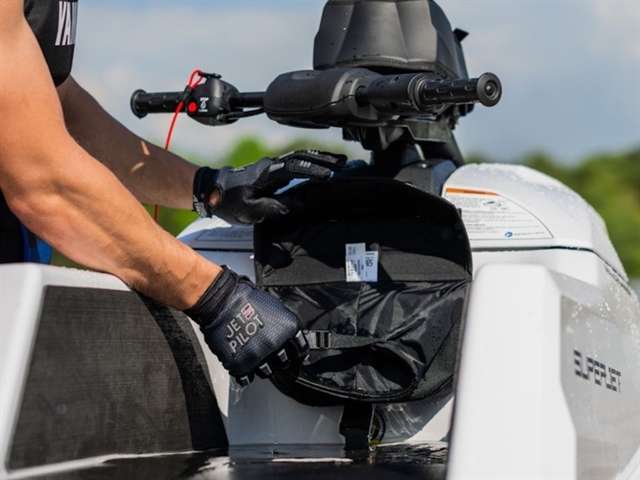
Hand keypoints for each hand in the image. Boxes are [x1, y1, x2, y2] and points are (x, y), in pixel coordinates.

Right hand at [184, 266, 308, 385]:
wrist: (221, 303)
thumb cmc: (246, 300)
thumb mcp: (275, 307)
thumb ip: (284, 324)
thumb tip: (290, 336)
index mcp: (287, 330)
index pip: (301, 349)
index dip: (298, 352)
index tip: (296, 354)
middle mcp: (275, 346)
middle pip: (284, 362)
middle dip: (280, 359)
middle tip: (273, 353)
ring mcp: (258, 357)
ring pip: (267, 372)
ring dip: (264, 366)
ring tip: (257, 357)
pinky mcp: (241, 365)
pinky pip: (247, 379)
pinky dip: (247, 374)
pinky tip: (245, 366)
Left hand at [192, 150, 346, 223]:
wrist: (211, 190)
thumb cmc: (227, 200)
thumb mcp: (249, 211)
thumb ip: (273, 207)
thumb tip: (294, 205)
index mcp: (266, 173)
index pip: (295, 168)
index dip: (314, 170)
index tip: (330, 175)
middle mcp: (270, 165)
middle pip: (301, 158)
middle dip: (324, 160)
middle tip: (343, 162)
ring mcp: (271, 166)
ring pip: (299, 158)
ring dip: (319, 160)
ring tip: (338, 163)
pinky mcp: (271, 170)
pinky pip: (294, 164)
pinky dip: (309, 163)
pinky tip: (320, 167)